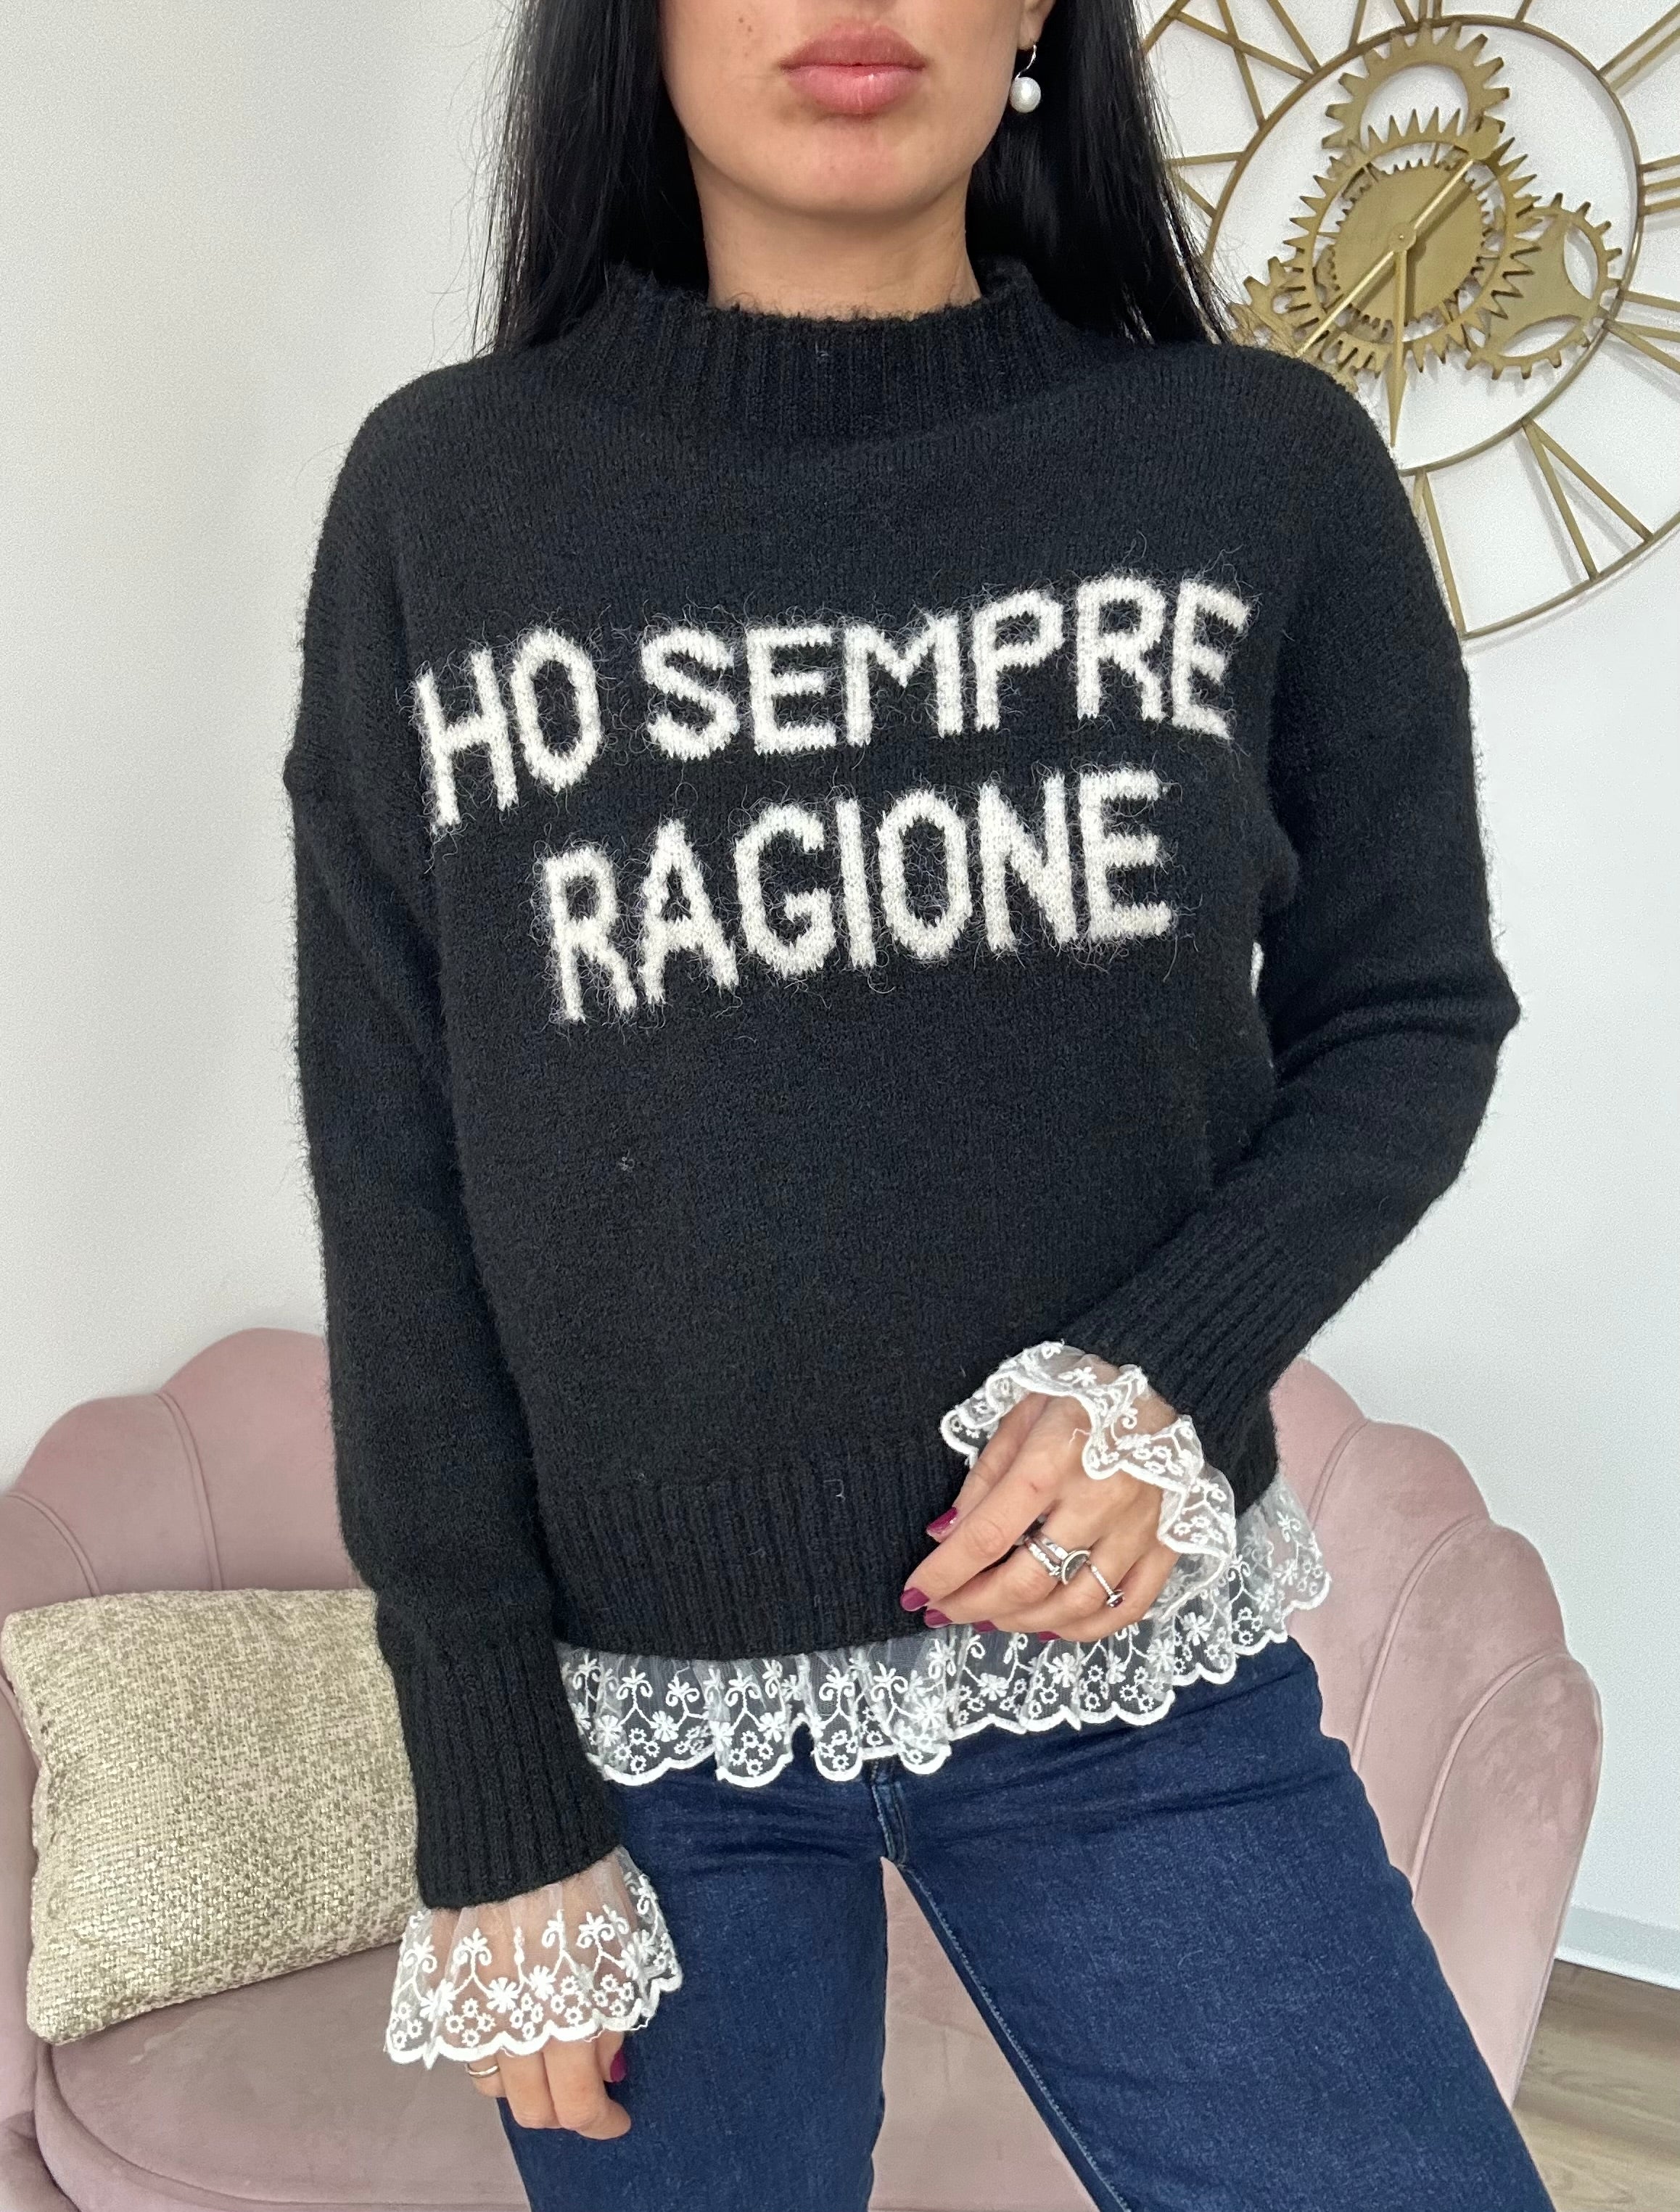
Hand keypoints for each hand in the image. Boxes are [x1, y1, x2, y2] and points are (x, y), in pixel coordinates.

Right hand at [424, 1864, 641, 2135]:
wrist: (514, 1818)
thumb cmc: (582, 1872)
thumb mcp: (622, 1939)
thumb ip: (615, 2011)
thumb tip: (608, 2066)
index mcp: (565, 2013)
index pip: (578, 2107)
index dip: (602, 2122)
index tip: (617, 2117)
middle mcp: (513, 2022)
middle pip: (531, 2109)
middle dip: (563, 2110)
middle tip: (584, 2087)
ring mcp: (470, 2005)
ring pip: (492, 2083)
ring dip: (524, 2082)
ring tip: (548, 2053)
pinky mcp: (442, 1983)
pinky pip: (462, 2041)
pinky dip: (489, 2047)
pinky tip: (512, 2022)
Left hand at [902, 1360, 1183, 1640]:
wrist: (1161, 1382)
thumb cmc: (1079, 1399)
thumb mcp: (1020, 1418)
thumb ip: (983, 1480)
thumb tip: (944, 1536)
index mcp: (1053, 1460)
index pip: (987, 1535)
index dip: (944, 1572)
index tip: (916, 1593)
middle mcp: (1099, 1500)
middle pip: (1028, 1580)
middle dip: (975, 1605)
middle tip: (945, 1612)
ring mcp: (1138, 1528)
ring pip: (1074, 1604)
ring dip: (1021, 1622)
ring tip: (989, 1618)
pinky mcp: (1167, 1544)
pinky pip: (1127, 1607)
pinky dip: (1084, 1629)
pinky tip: (1049, 1625)